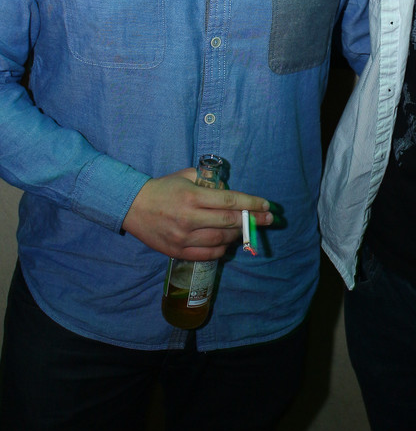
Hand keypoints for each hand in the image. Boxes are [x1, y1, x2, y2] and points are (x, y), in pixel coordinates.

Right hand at [122, 168, 272, 257]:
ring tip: (245, 229)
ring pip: (221, 239)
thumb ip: (208, 182)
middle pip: (230, 221)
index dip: (252, 203)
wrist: (132, 206)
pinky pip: (208, 254)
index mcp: (193, 197)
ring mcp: (183, 238)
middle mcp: (190, 218)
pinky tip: (228, 242)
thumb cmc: (162, 188)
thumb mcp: (185, 176)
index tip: (267, 205)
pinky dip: (222, 249)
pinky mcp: (178, 251)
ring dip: (238, 234)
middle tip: (268, 219)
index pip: (230, 201)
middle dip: (253, 220)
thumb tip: (230, 191)